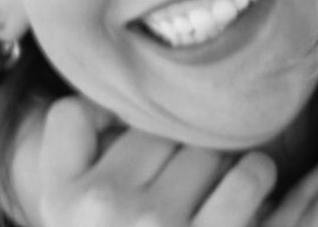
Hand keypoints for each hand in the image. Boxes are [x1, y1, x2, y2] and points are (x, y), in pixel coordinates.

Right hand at [33, 97, 276, 226]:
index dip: (102, 122)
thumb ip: (77, 159)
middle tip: (177, 182)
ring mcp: (158, 222)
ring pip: (205, 144)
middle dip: (171, 147)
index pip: (74, 114)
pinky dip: (255, 179)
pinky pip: (249, 172)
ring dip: (217, 162)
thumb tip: (111, 102)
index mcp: (61, 200)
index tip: (119, 143)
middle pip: (153, 126)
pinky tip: (244, 197)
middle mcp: (103, 206)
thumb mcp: (75, 220)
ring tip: (208, 193)